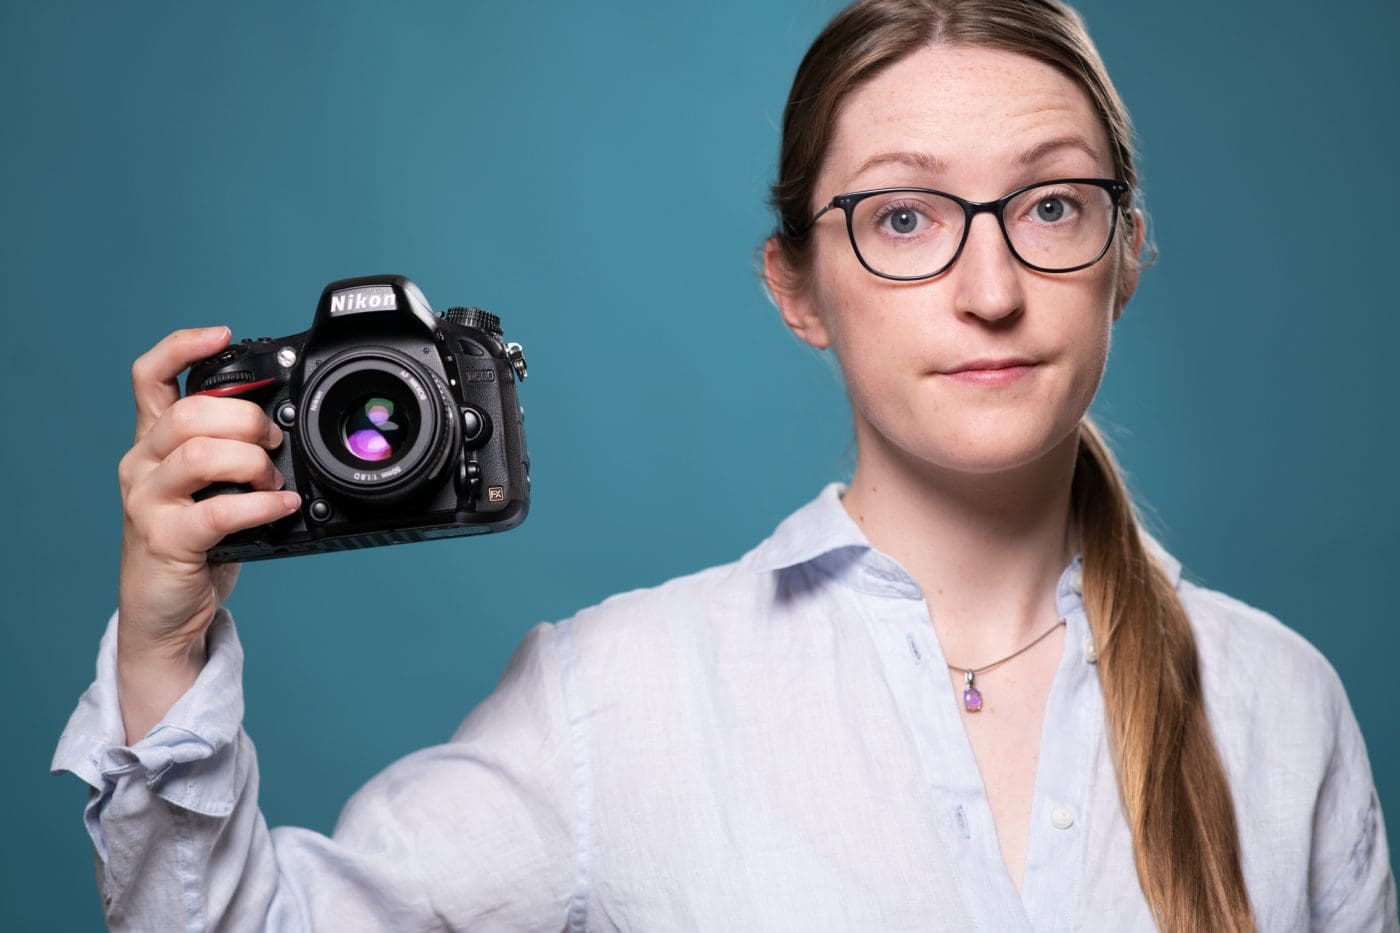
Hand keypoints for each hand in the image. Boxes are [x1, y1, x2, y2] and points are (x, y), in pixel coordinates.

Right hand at [115, 326, 299, 740]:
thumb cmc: (196, 545)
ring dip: (252, 461)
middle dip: (245, 417)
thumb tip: (286, 427)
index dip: (183, 348)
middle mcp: (143, 465)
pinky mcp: (166, 539)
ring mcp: (148, 502)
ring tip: (273, 480)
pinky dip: (261, 504)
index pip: (150, 377)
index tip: (222, 335)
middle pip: (188, 411)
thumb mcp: (210, 487)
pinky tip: (281, 507)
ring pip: (199, 453)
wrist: (166, 613)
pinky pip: (218, 509)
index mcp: (153, 443)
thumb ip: (231, 451)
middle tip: (274, 440)